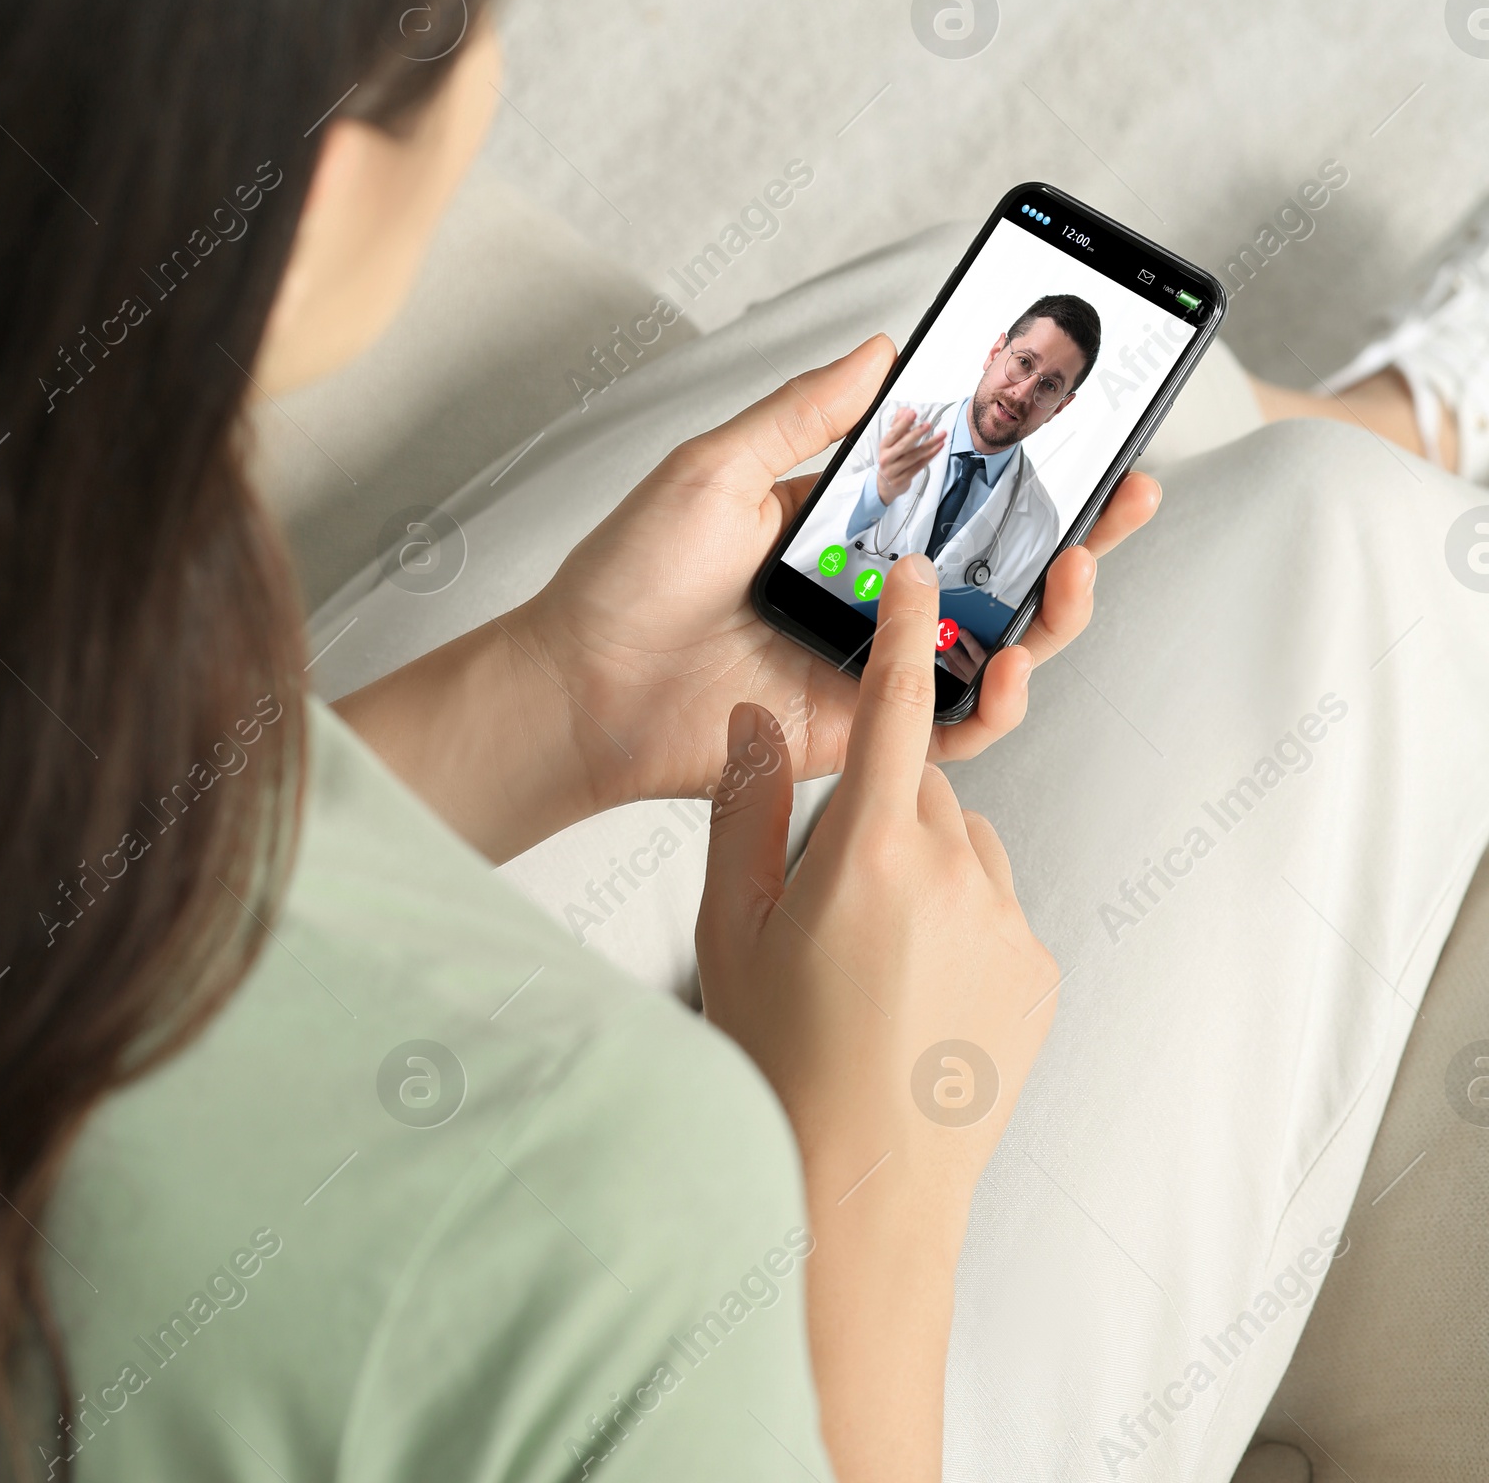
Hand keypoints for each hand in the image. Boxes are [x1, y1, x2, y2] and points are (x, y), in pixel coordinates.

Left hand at [524, 336, 1161, 813]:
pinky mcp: (867, 730)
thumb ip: (806, 415)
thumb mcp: (718, 468)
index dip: (1025, 463)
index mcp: (846, 522)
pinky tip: (1013, 661)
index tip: (1081, 424)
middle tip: (1127, 492)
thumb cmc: (630, 577)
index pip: (959, 487)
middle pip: (1002, 564)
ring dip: (1056, 610)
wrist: (580, 687)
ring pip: (1000, 642)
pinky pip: (955, 725)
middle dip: (1079, 531)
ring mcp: (877, 662)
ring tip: (1078, 569)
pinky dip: (998, 699)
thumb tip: (884, 350)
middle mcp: (875, 591)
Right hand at [696, 555, 1057, 1482]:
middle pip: (921, 787)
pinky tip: (912, 996)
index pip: (894, 706)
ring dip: (923, 871)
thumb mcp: (727, 927)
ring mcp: (1008, 924)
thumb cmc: (776, 1061)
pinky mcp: (1039, 973)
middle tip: (829, 898)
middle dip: (879, 813)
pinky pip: (995, 910)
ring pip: (962, 848)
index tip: (915, 574)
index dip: (903, 629)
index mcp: (867, 851)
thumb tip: (754, 722)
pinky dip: (961, 927)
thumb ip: (742, 809)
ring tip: (869, 963)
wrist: (858, 1192)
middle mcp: (954, 873)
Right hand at [875, 402, 946, 502]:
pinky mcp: (903, 479)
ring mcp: (895, 470)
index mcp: (884, 446)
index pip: (893, 433)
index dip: (903, 423)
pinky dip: (930, 456)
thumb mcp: (891, 441)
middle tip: (928, 424)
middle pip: (903, 445)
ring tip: (941, 435)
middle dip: (916, 433)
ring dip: (929, 444)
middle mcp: (887, 458)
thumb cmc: (891, 459)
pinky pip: (919, 466)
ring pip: (914, 456)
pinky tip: (938, 447)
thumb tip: (905, 410)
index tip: (912, 413)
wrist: (885, 485)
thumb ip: (898, 424)